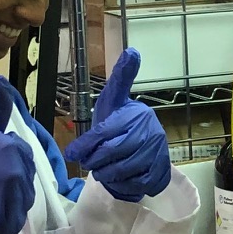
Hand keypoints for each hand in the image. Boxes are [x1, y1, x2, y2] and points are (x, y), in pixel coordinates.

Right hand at [0, 76, 36, 233]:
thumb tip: (0, 80)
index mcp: (12, 149)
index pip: (21, 153)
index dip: (3, 159)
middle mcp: (19, 173)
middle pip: (23, 176)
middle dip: (7, 179)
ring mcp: (15, 200)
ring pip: (21, 198)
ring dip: (6, 200)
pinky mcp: (8, 223)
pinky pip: (12, 221)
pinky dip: (0, 221)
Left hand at [66, 49, 171, 201]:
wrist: (144, 148)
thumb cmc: (121, 123)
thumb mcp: (115, 100)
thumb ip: (120, 79)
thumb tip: (133, 50)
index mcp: (136, 114)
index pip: (105, 132)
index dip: (86, 145)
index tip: (72, 154)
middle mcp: (150, 132)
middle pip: (111, 152)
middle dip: (95, 160)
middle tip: (88, 162)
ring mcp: (157, 153)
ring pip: (121, 170)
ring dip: (106, 173)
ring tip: (103, 168)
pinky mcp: (160, 172)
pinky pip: (134, 183)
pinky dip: (123, 183)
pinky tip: (120, 176)